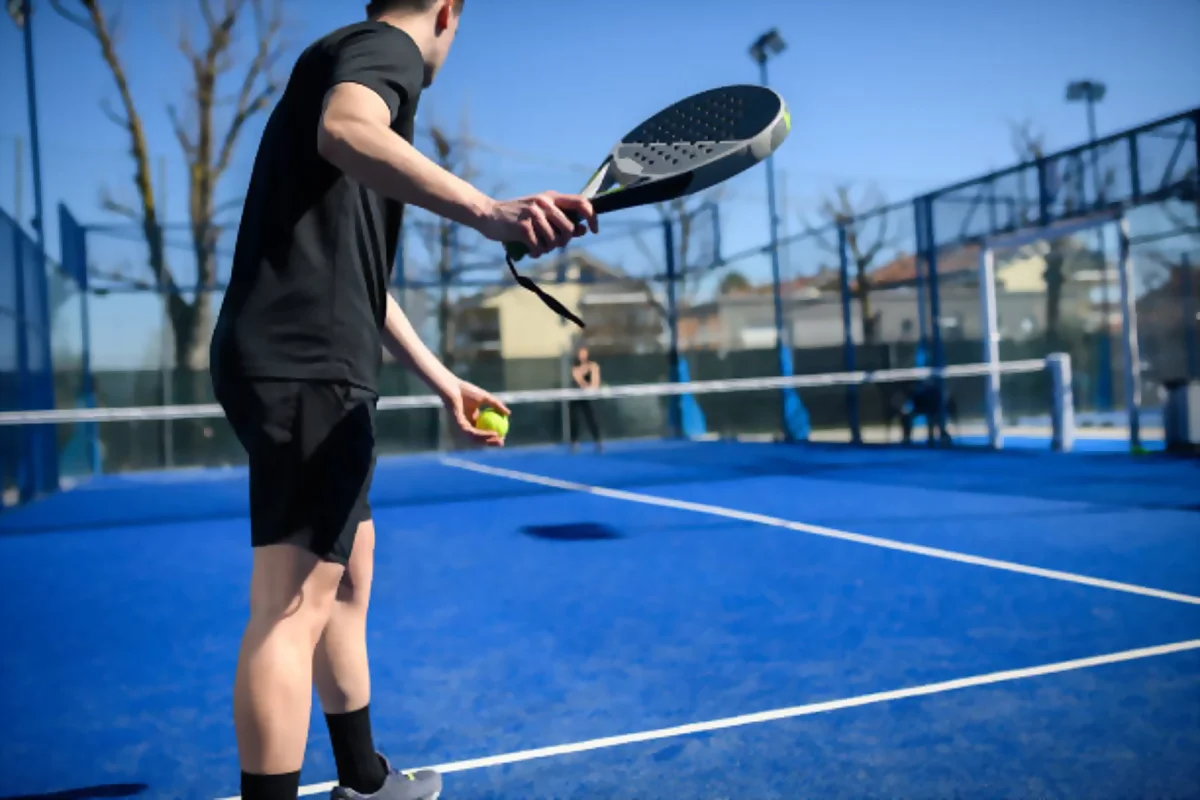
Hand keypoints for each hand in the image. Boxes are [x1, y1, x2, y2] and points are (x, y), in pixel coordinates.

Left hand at [439, 378, 510, 446]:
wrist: (453, 388)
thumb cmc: (466, 390)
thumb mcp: (486, 398)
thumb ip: (497, 405)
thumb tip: (508, 414)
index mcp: (472, 419)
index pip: (483, 431)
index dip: (493, 435)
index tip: (504, 435)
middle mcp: (467, 425)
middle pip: (479, 438)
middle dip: (491, 442)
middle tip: (502, 442)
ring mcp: (462, 426)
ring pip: (477, 438)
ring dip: (489, 441)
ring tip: (499, 440)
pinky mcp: (459, 426)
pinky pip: (473, 433)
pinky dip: (484, 434)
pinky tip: (493, 433)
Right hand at [480, 191, 598, 257]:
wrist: (488, 214)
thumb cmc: (517, 216)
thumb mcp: (540, 213)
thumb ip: (561, 220)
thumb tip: (583, 230)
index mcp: (551, 197)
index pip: (581, 202)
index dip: (592, 217)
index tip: (593, 230)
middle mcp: (544, 203)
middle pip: (569, 228)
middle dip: (563, 242)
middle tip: (552, 244)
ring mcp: (533, 214)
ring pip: (554, 241)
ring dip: (547, 249)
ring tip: (537, 246)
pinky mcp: (523, 228)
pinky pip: (540, 248)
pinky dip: (536, 253)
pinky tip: (530, 250)